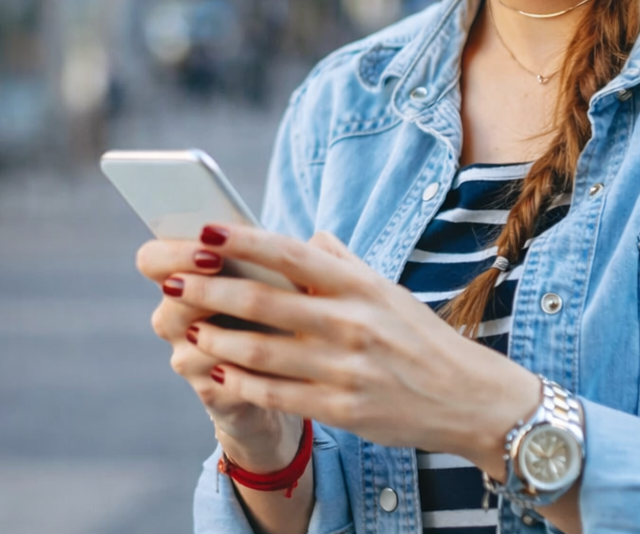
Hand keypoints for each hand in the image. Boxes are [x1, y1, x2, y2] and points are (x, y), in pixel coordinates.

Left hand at [163, 224, 541, 472]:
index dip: (241, 242)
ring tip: (184, 326)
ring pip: (261, 351)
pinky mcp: (342, 408)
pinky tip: (215, 369)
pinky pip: (277, 394)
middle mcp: (350, 322)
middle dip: (209, 289)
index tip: (201, 232)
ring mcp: (345, 367)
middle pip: (264, 301)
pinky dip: (240, 381)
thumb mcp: (387, 289)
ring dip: (215, 337)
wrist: (468, 397)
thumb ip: (342, 262)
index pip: (289, 253)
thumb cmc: (418, 336)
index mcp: (358, 285)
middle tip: (170, 279)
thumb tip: (306, 235)